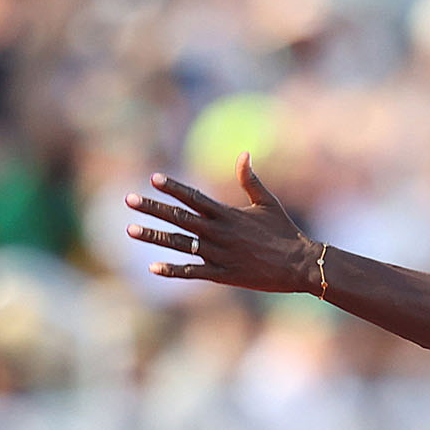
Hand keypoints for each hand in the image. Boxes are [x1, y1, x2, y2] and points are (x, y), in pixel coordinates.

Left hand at [126, 155, 322, 294]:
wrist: (300, 264)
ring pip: (180, 244)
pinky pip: (193, 272)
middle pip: (179, 218)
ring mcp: (219, 255)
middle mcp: (219, 233)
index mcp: (228, 214)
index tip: (153, 178)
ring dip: (154, 236)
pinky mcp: (223, 275)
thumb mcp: (268, 202)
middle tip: (129, 200)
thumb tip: (244, 153)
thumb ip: (250, 179)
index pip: (194, 197)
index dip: (173, 187)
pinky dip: (172, 270)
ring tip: (130, 230)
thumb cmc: (285, 231)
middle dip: (153, 208)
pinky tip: (152, 267)